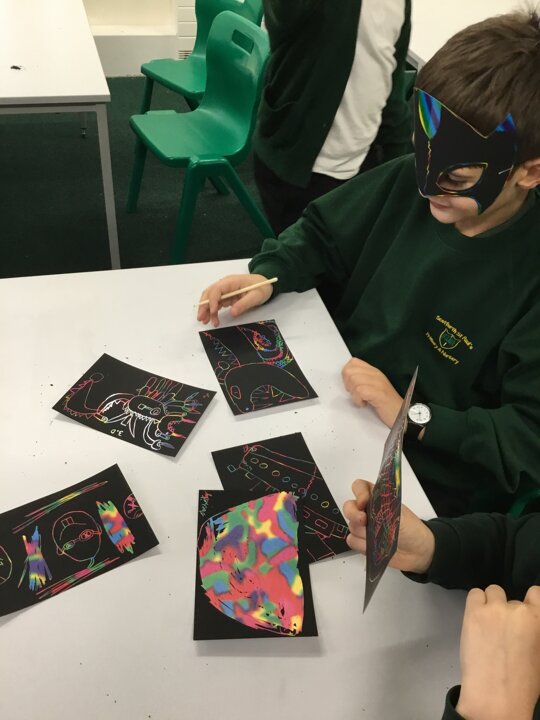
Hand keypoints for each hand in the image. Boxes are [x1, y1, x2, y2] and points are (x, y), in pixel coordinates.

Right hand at [197, 274, 272, 326]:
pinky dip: (212, 311)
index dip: (212, 300)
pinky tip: (213, 319)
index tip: (212, 312)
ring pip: (210, 299)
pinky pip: (216, 303)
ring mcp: (225, 290)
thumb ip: (244, 304)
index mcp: (231, 282)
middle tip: (201, 318)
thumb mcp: (256, 296)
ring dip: (206, 310)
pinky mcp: (226, 296)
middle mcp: (224, 284)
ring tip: (206, 322)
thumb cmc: (261, 288)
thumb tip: (232, 313)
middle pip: (209, 293)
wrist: (265, 285)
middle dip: (204, 306)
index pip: (216, 290)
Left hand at [342, 358, 402, 427]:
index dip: (347, 374)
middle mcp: (376, 374)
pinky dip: (358, 400)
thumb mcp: (373, 388)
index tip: (352, 386)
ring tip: (362, 400)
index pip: (353, 362)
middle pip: (349, 371)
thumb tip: (347, 379)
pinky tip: (364, 404)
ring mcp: (378, 383)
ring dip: (353, 393)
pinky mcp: (378, 393)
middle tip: (356, 394)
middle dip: (348, 384)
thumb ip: (362, 380)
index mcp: (373, 371)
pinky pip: (360, 391)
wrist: (401, 414)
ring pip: (353, 380)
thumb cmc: (386, 404)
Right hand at [343, 479, 434, 573]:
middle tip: (364, 521)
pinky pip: (352, 541)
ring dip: (364, 533)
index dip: (358, 493)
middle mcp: (367, 511)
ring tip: (380, 538)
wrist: (417, 552)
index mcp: (377, 498)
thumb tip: (367, 506)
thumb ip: (380, 508)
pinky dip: (362, 545)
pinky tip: (374, 547)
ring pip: (351, 526)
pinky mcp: (362, 542)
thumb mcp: (398, 514)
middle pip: (349, 506)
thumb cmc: (411, 529)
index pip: (359, 487)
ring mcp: (364, 527)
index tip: (363, 502)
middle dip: (353, 514)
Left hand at [456, 585, 539, 719]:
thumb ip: (534, 632)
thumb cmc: (522, 683)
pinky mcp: (474, 612)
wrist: (497, 696)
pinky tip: (476, 620)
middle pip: (512, 599)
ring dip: (491, 604)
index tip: (524, 610)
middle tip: (502, 631)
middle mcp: (519, 610)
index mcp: (539, 620)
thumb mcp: (539, 654)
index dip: (529, 600)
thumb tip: (527, 626)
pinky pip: (474, 594)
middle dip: (508, 612)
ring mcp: (495, 609)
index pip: (536, 593)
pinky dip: (476, 603)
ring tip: (488, 624)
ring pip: (493, 591)